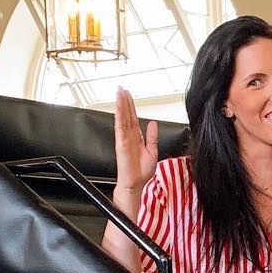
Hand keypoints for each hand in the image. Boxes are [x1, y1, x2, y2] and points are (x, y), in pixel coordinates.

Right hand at [113, 86, 156, 215]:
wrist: (137, 184)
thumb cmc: (142, 172)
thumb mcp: (152, 151)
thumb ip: (152, 137)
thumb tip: (152, 124)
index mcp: (136, 138)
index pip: (132, 117)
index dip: (131, 106)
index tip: (128, 94)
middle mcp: (129, 136)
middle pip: (126, 114)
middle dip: (124, 101)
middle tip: (121, 88)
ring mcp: (124, 139)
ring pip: (122, 118)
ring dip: (120, 105)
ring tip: (119, 92)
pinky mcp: (121, 143)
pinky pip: (120, 127)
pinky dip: (119, 116)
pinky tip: (119, 107)